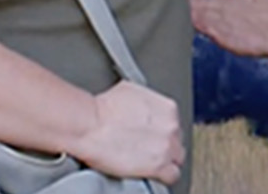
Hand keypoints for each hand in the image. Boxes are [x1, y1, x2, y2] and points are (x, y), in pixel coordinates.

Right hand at [69, 81, 183, 184]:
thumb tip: (142, 106)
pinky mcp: (159, 167)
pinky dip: (163, 177)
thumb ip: (146, 100)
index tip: (154, 137)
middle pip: (177, 143)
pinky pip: (172, 176)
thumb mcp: (130, 91)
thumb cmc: (102, 109)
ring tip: (148, 163)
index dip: (163, 133)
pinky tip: (153, 175)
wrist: (90, 125)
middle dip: (164, 147)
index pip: (175, 126)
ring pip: (176, 160)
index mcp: (168, 109)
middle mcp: (171, 127)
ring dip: (164, 162)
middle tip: (148, 149)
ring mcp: (167, 148)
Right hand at [191, 0, 267, 58]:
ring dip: (205, 24)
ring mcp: (243, 34)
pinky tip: (213, 31)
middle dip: (194, 12)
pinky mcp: (254, 45)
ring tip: (191, 16)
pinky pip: (235, 42)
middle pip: (209, 16)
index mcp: (237, 5)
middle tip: (178, 6)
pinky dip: (224, 36)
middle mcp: (237, 20)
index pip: (209, 2)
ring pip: (217, 28)